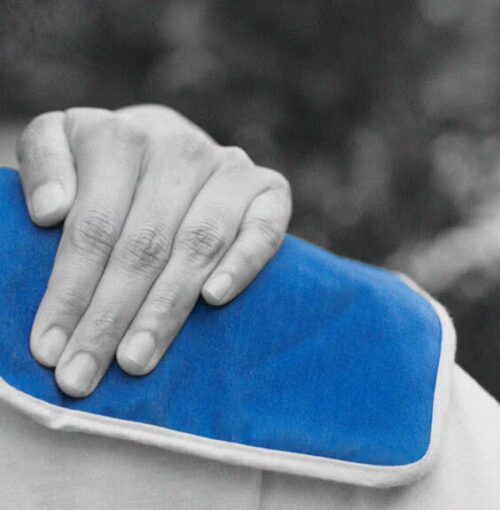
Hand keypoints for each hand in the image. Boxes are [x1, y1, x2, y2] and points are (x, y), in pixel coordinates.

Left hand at [17, 105, 291, 396]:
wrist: (170, 146)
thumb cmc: (110, 165)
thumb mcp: (64, 145)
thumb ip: (45, 162)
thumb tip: (50, 212)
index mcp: (121, 136)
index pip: (92, 226)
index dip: (70, 290)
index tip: (49, 349)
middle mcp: (180, 147)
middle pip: (143, 243)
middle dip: (111, 315)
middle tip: (84, 377)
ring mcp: (229, 167)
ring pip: (198, 244)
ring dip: (166, 307)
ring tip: (136, 359)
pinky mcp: (269, 189)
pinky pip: (264, 230)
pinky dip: (242, 264)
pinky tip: (214, 299)